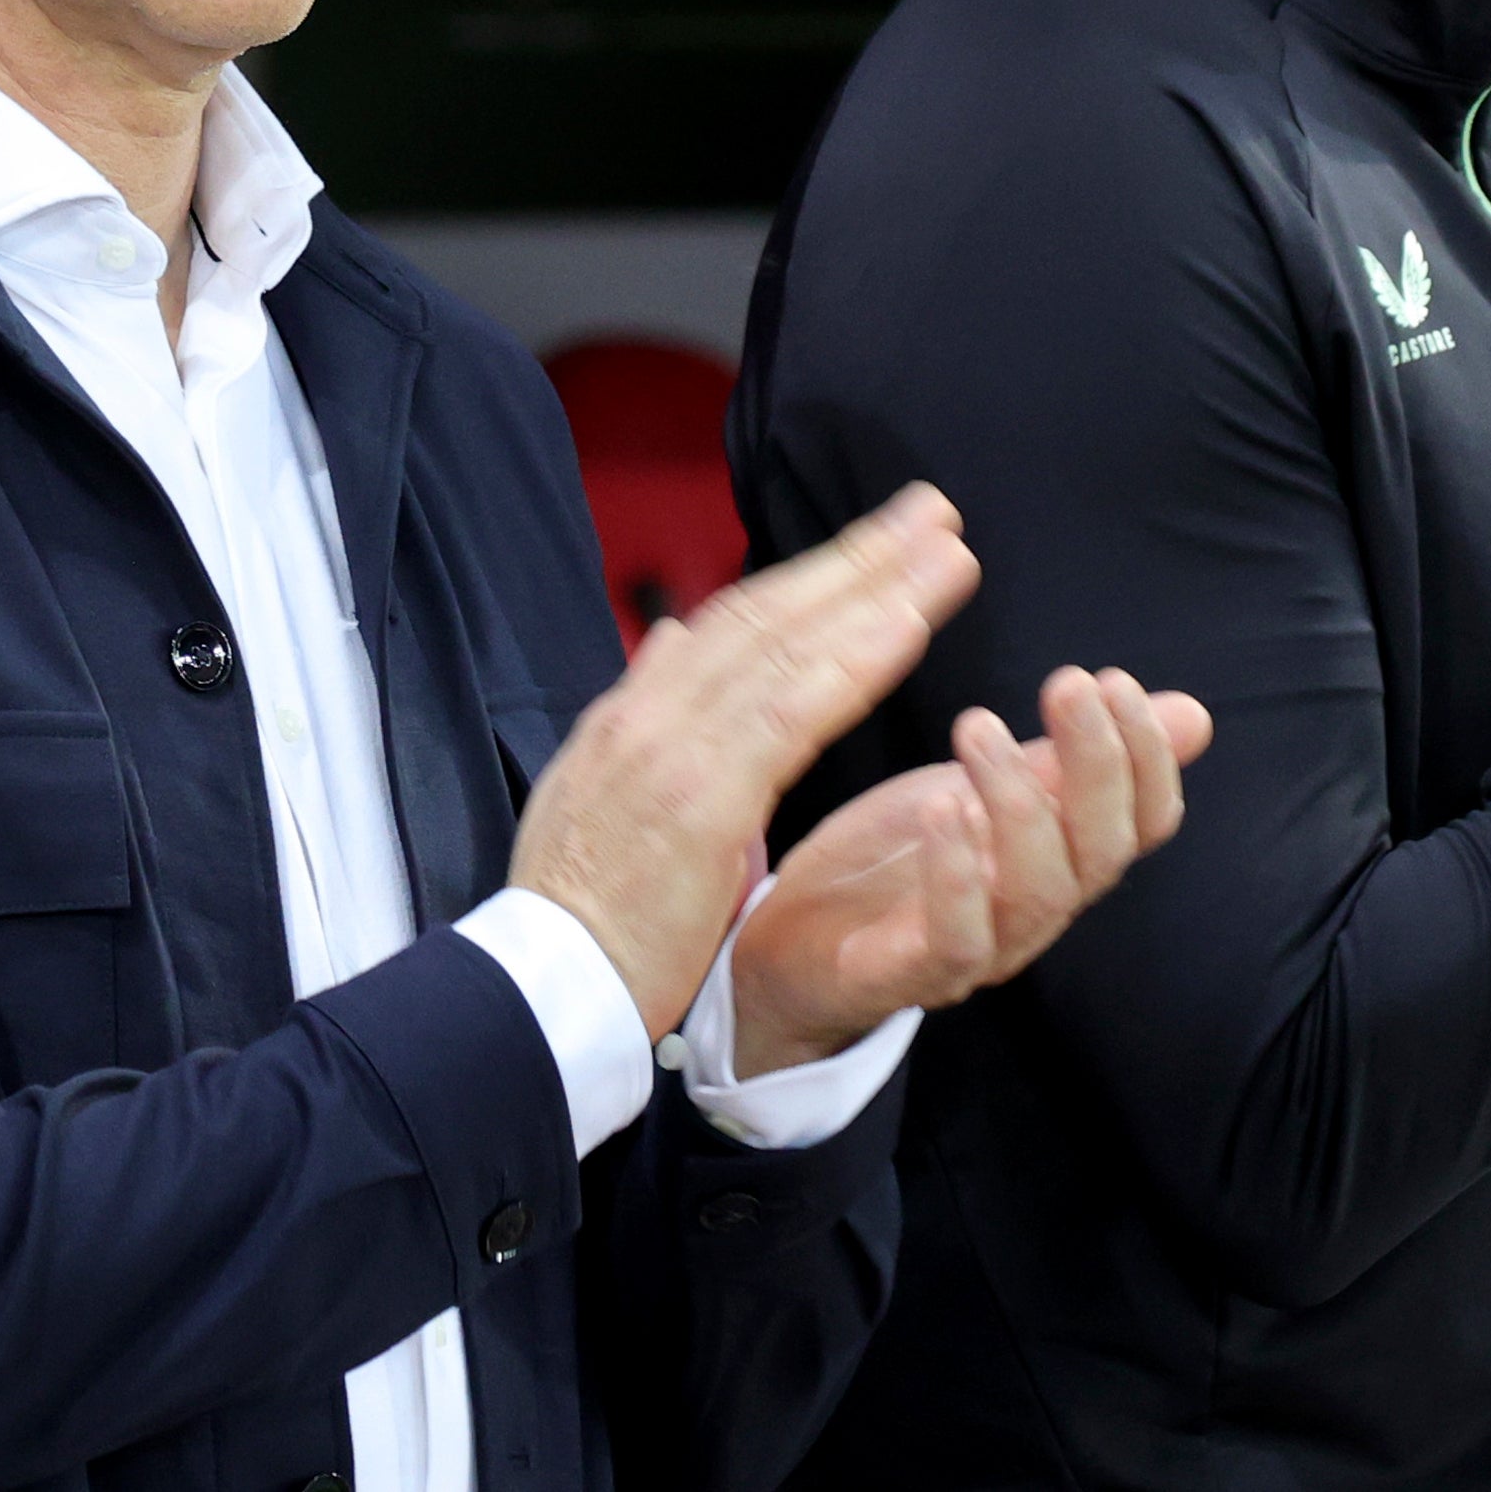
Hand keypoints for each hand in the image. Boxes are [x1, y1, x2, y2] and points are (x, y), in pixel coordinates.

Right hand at [512, 486, 977, 1036]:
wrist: (543, 980)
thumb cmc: (581, 902)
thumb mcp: (597, 785)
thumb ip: (645, 705)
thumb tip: (671, 637)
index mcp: (636, 711)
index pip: (734, 622)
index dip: (812, 577)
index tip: (879, 543)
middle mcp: (653, 710)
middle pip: (770, 612)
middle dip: (859, 557)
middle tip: (933, 511)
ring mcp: (675, 748)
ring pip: (789, 647)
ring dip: (877, 592)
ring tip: (947, 554)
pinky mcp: (703, 799)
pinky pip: (791, 715)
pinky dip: (852, 662)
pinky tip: (907, 624)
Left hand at [722, 666, 1211, 1074]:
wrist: (792, 947)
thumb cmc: (897, 863)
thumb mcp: (983, 787)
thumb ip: (1072, 757)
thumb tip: (1190, 711)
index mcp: (1060, 861)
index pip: (1143, 823)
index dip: (1147, 756)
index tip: (1114, 679)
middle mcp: (1033, 910)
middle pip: (1102, 851)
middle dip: (1097, 763)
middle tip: (1068, 683)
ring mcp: (979, 949)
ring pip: (1038, 892)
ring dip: (1020, 802)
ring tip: (977, 727)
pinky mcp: (906, 974)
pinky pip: (957, 939)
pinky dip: (956, 873)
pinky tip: (942, 807)